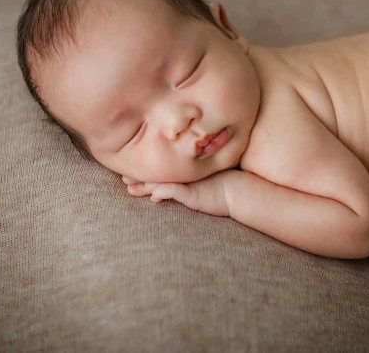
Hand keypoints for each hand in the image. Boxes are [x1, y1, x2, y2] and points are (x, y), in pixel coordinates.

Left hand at [121, 170, 238, 217]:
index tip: (131, 172)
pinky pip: (172, 191)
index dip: (147, 171)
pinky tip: (153, 198)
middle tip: (124, 178)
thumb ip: (185, 188)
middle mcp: (186, 177)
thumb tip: (158, 195)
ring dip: (145, 186)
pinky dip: (161, 193)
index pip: (163, 171)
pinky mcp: (192, 193)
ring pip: (161, 182)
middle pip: (158, 175)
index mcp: (187, 174)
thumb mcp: (205, 186)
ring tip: (129, 188)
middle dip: (140, 177)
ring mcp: (188, 184)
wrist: (244, 192)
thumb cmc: (229, 187)